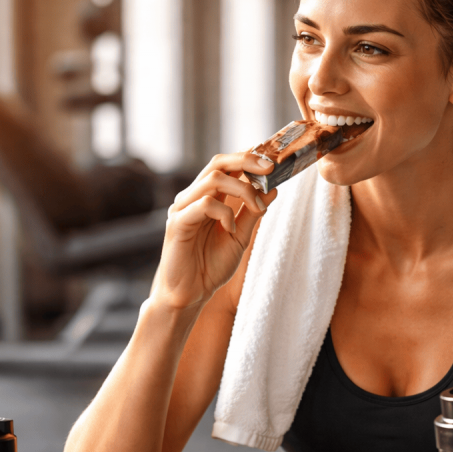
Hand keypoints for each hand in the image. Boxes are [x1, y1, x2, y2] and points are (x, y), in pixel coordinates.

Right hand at [150, 152, 278, 310]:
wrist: (190, 294)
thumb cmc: (210, 266)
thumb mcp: (240, 237)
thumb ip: (252, 213)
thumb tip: (272, 188)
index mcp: (207, 197)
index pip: (226, 166)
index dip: (248, 157)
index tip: (274, 160)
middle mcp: (193, 197)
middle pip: (218, 163)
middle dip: (246, 160)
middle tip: (270, 168)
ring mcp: (183, 208)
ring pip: (213, 179)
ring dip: (243, 190)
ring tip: (258, 208)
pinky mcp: (178, 223)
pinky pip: (204, 204)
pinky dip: (224, 213)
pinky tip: (230, 229)